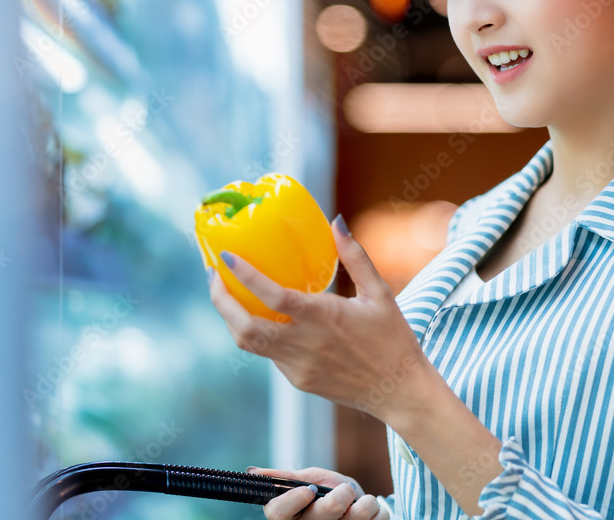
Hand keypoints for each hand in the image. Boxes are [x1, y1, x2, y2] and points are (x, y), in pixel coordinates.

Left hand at [207, 215, 433, 422]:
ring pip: (249, 344)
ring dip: (232, 318)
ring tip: (227, 294)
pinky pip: (269, 354)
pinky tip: (261, 316)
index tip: (226, 256)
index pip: (273, 296)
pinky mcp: (298, 380)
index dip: (245, 276)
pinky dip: (259, 333)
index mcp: (324, 318)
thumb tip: (335, 222)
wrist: (399, 391)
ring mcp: (298, 366)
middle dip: (221, 301)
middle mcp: (305, 344)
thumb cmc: (393, 338)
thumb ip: (356, 257)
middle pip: (245, 327)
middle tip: (214, 276)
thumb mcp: (380, 293)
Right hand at [248, 466, 387, 519]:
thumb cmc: (326, 493)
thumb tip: (254, 472)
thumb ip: (286, 478)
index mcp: (291, 516)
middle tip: (345, 490)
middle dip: (337, 499)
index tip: (308, 490)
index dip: (292, 502)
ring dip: (363, 504)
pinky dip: (378, 512)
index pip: (276, 514)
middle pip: (319, 517)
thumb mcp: (307, 480)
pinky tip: (372, 512)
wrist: (357, 505)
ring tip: (362, 501)